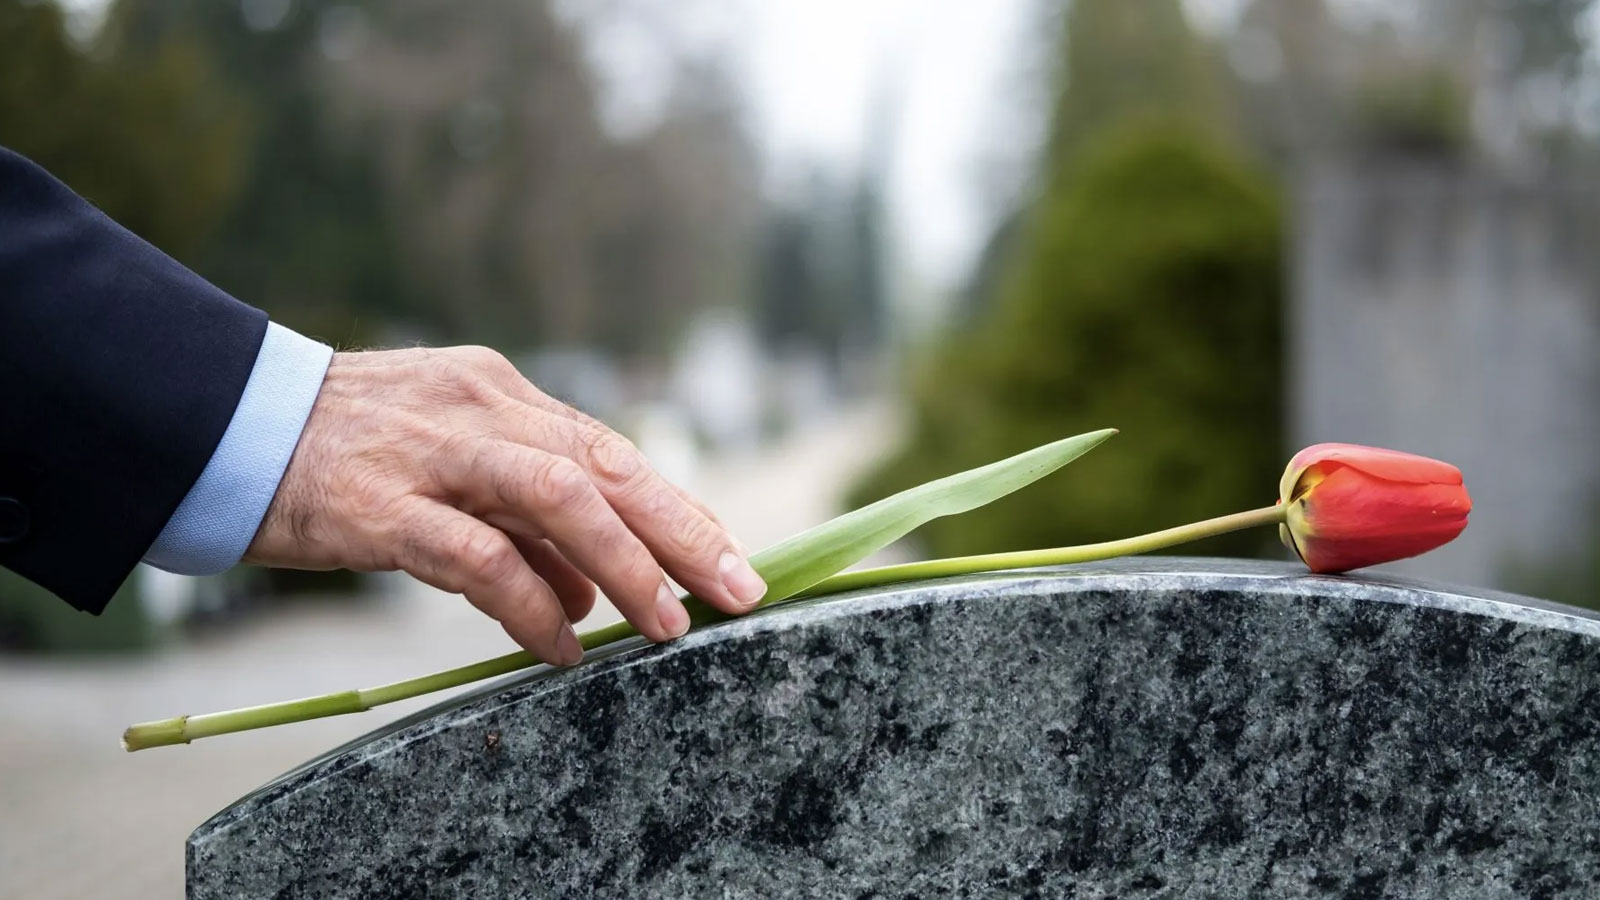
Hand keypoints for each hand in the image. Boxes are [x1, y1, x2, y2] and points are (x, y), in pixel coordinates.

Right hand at [244, 346, 766, 664]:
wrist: (223, 424)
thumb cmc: (345, 453)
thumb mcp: (447, 463)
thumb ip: (523, 521)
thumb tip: (594, 593)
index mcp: (501, 394)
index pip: (611, 450)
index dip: (678, 507)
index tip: (731, 556)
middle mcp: (480, 410)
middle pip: (607, 465)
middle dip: (683, 530)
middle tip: (737, 590)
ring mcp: (432, 452)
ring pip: (558, 497)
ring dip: (626, 564)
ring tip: (665, 624)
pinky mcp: (380, 504)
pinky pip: (477, 557)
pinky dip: (530, 604)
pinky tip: (560, 644)